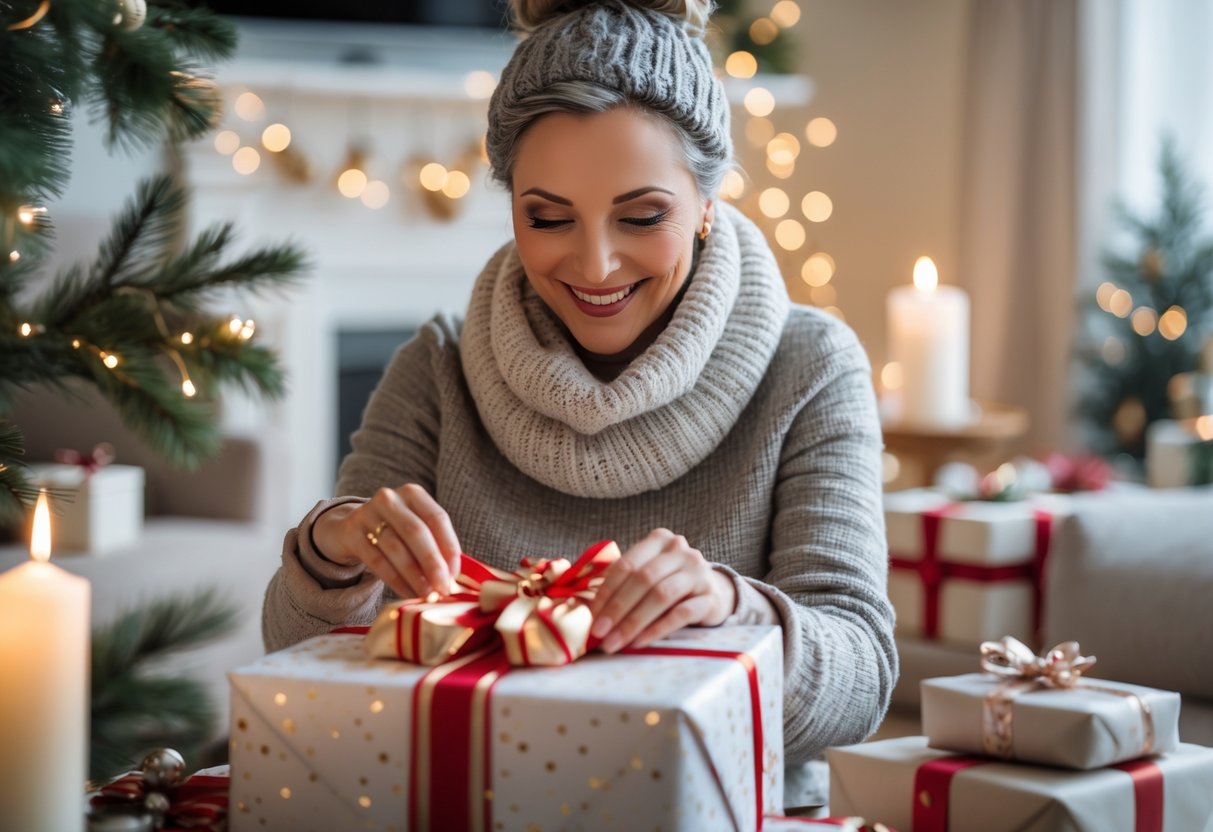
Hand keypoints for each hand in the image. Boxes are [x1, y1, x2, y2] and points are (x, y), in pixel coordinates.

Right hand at [311, 484, 460, 599]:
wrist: (348, 529)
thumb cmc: (393, 531)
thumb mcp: (413, 528)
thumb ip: (434, 546)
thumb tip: (453, 577)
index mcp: (413, 494)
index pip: (437, 518)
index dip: (449, 547)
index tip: (455, 574)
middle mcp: (390, 499)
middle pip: (416, 532)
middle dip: (432, 563)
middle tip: (443, 588)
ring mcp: (367, 513)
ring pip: (396, 548)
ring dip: (415, 575)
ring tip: (427, 594)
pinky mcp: (351, 532)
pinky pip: (377, 561)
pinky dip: (396, 580)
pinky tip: (408, 593)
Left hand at [588, 528, 736, 653]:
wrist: (714, 593)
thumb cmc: (670, 583)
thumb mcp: (647, 574)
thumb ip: (622, 584)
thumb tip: (585, 611)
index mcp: (659, 540)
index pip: (626, 565)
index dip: (606, 592)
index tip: (590, 617)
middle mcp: (680, 550)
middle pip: (642, 580)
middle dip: (617, 609)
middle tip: (599, 633)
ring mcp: (698, 572)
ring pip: (661, 595)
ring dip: (633, 622)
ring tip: (615, 643)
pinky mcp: (710, 597)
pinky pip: (680, 614)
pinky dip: (657, 629)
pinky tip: (639, 642)